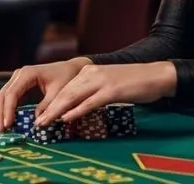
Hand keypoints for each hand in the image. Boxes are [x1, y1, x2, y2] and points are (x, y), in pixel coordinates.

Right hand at [0, 57, 90, 131]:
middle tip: (1, 131)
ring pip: (2, 97)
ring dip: (1, 113)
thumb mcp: (58, 92)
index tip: (8, 125)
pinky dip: (7, 111)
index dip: (8, 110)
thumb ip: (47, 107)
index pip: (12, 93)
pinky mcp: (20, 87)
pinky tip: (9, 123)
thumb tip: (36, 123)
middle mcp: (19, 75)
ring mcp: (18, 80)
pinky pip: (9, 99)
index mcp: (28, 73)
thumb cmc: (66, 77)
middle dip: (0, 114)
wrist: (72, 68)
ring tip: (2, 129)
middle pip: (2, 95)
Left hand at [34, 62, 177, 126]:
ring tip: (45, 122)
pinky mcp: (112, 89)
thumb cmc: (133, 83)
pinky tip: (67, 117)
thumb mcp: (108, 86)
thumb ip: (91, 94)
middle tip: (37, 123)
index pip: (66, 88)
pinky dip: (77, 110)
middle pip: (65, 92)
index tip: (40, 116)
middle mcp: (93, 72)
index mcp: (90, 70)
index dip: (51, 103)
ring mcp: (103, 80)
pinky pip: (91, 101)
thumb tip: (72, 110)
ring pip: (74, 96)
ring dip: (57, 111)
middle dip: (49, 108)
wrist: (156, 75)